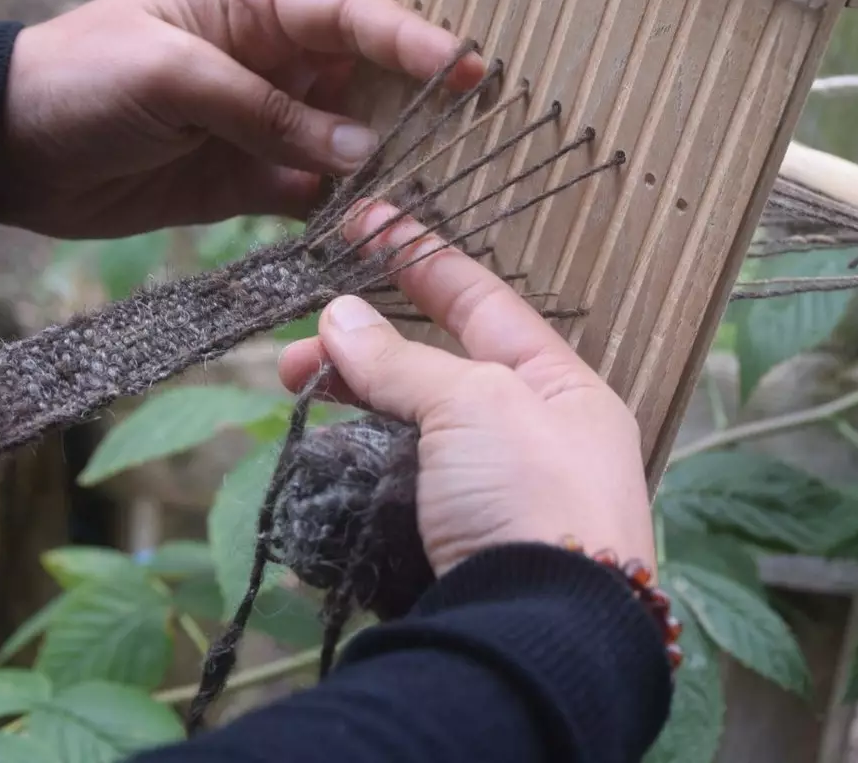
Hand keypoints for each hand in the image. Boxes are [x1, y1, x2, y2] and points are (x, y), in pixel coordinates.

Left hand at [0, 0, 481, 237]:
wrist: (4, 149)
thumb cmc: (79, 79)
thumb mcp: (170, 76)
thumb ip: (264, 110)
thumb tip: (360, 149)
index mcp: (251, 6)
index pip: (350, 14)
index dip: (412, 38)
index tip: (470, 66)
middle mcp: (272, 61)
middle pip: (367, 77)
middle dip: (421, 100)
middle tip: (483, 129)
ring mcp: (264, 125)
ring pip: (350, 141)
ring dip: (390, 165)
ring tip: (442, 190)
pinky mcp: (249, 183)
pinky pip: (315, 194)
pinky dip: (346, 213)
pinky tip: (381, 230)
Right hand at [277, 201, 656, 578]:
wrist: (538, 635)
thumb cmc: (533, 500)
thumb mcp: (474, 404)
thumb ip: (403, 361)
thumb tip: (339, 318)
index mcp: (562, 389)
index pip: (483, 303)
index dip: (420, 261)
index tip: (365, 222)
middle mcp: (531, 440)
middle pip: (434, 372)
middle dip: (362, 349)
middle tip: (295, 350)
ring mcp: (490, 499)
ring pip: (407, 433)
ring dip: (352, 409)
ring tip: (297, 394)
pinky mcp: (451, 548)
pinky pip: (394, 493)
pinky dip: (354, 471)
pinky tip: (320, 462)